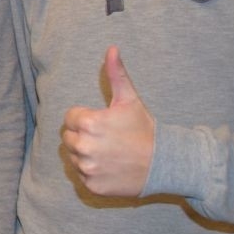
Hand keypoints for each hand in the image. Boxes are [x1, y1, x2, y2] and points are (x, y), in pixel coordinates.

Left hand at [62, 45, 154, 196]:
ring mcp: (87, 168)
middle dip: (83, 135)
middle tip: (106, 138)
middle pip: (68, 137)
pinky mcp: (92, 186)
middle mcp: (83, 146)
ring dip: (85, 154)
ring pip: (73, 157)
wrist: (164, 163)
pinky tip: (109, 166)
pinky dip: (92, 172)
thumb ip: (116, 74)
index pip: (70, 118)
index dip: (86, 118)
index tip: (103, 122)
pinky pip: (82, 176)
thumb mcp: (129, 99)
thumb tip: (112, 48)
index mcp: (87, 123)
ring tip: (108, 151)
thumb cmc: (143, 129)